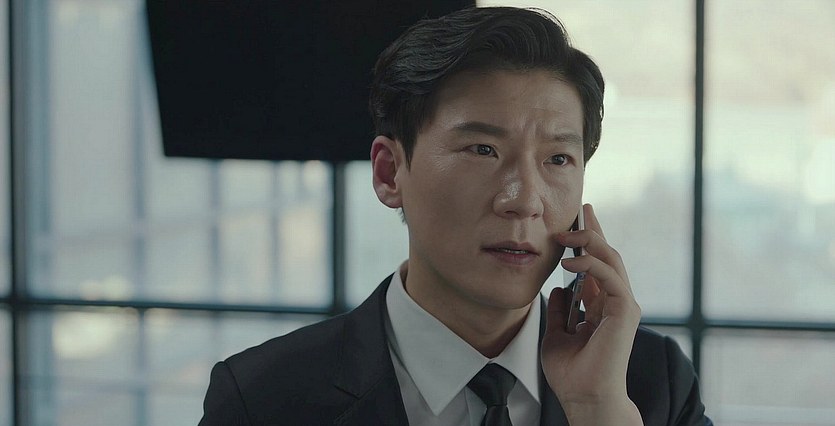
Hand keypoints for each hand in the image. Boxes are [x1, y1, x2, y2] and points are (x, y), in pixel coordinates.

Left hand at [541, 204, 642, 424]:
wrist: (584, 396)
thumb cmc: (572, 373)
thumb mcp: (556, 335)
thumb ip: (560, 311)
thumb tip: (559, 289)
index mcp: (602, 307)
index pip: (597, 265)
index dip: (589, 241)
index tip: (579, 219)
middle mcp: (615, 302)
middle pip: (608, 256)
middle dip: (593, 232)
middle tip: (580, 211)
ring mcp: (623, 305)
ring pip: (612, 261)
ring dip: (590, 243)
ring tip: (566, 235)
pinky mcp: (625, 311)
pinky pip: (610, 277)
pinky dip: (591, 265)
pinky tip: (569, 262)